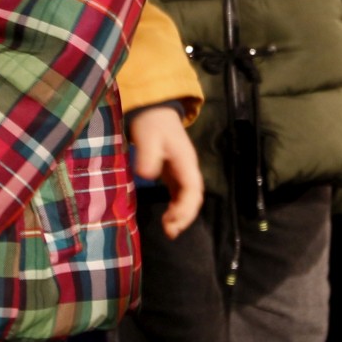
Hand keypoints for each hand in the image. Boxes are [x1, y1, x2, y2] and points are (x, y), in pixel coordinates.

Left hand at [126, 105, 203, 237]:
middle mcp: (188, 168)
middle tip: (169, 231)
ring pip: (189, 198)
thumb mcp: (147, 136)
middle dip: (185, 216)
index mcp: (186, 161)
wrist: (154, 110)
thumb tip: (147, 175)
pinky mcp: (174, 173)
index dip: (185, 207)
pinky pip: (181, 195)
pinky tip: (168, 219)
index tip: (171, 218)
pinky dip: (176, 209)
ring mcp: (183, 171)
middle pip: (195, 197)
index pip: (193, 189)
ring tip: (169, 231)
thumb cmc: (152, 123)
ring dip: (182, 215)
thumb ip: (148, 155)